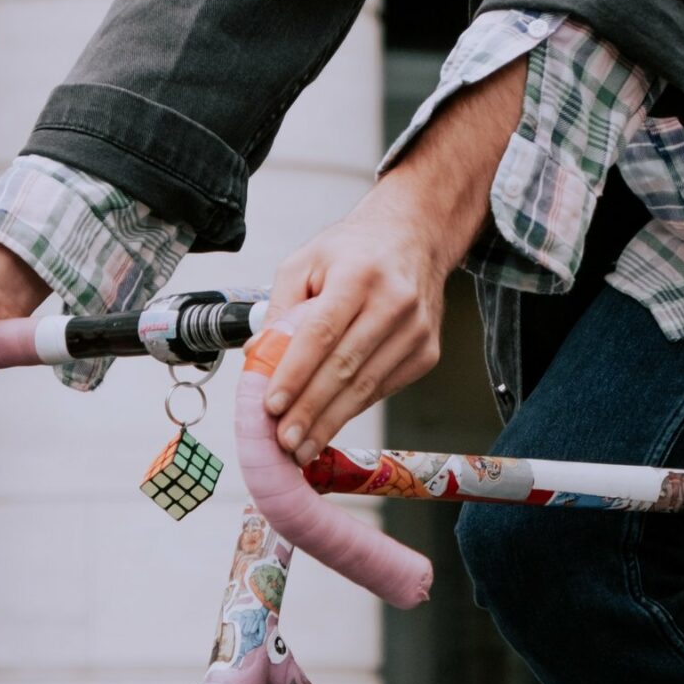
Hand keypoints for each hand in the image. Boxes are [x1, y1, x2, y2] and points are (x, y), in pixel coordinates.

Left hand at [264, 57, 525, 465]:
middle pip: (344, 368)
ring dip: (330, 422)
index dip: (295, 374)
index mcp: (359, 273)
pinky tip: (328, 427)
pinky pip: (382, 390)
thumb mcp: (306, 262)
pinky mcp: (426, 353)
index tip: (272, 405)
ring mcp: (416, 331)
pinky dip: (352, 411)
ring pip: (366, 388)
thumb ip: (279, 308)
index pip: (321, 333)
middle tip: (283, 441)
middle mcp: (394, 302)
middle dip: (310, 411)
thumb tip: (257, 359)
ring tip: (301, 446)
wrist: (415, 237)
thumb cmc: (355, 251)